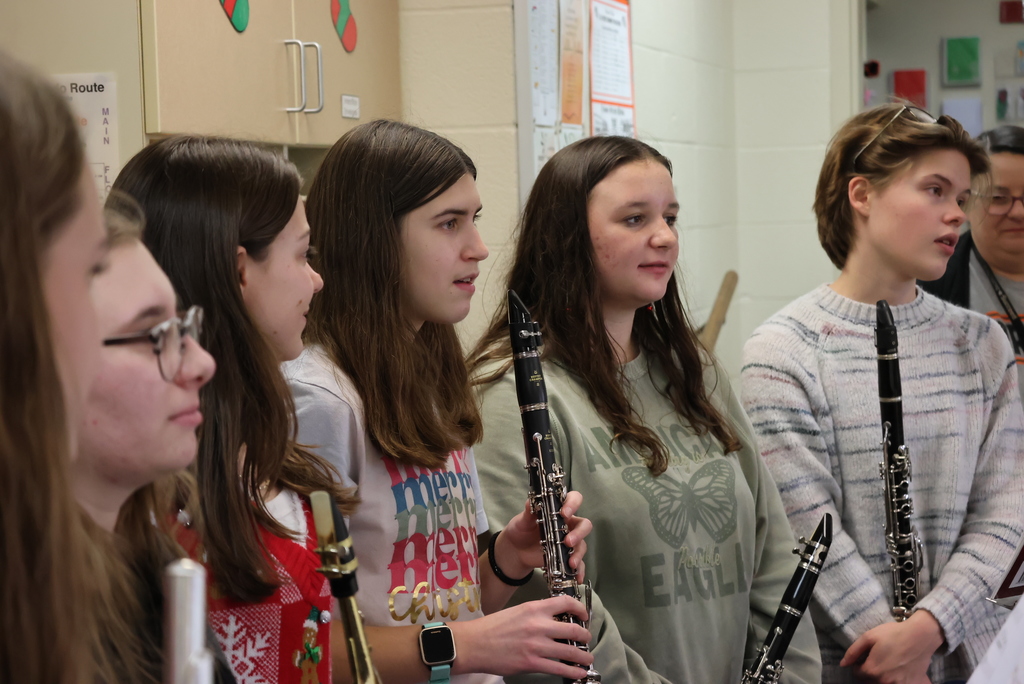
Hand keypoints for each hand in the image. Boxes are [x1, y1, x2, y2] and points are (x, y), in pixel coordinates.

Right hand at [450, 595, 593, 678]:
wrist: (474, 644)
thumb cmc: (492, 628)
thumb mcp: (516, 612)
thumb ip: (536, 614)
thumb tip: (553, 621)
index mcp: (534, 608)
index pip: (565, 603)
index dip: (579, 609)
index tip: (583, 615)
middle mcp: (538, 625)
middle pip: (573, 629)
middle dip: (584, 635)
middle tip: (586, 638)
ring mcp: (536, 645)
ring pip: (570, 651)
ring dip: (582, 655)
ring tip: (587, 657)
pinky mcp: (532, 663)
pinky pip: (559, 668)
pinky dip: (573, 671)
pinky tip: (579, 672)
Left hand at [495, 491, 592, 580]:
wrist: (515, 551)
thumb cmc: (521, 530)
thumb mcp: (522, 520)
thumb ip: (529, 511)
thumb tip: (532, 501)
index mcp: (559, 511)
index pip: (574, 500)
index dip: (573, 504)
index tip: (564, 513)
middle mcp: (568, 525)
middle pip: (584, 525)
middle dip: (579, 533)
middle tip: (568, 541)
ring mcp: (568, 542)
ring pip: (582, 545)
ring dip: (579, 553)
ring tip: (571, 563)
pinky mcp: (566, 557)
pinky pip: (578, 564)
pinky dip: (579, 571)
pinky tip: (577, 577)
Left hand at [840, 610, 943, 683]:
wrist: (920, 636)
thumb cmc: (893, 634)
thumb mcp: (868, 637)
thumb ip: (853, 652)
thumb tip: (843, 664)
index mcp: (872, 671)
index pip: (857, 675)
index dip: (859, 666)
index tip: (864, 659)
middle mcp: (884, 682)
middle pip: (869, 682)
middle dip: (869, 673)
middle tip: (876, 662)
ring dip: (881, 678)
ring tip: (886, 666)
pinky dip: (897, 681)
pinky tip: (898, 672)